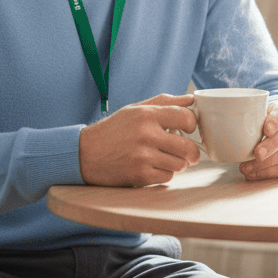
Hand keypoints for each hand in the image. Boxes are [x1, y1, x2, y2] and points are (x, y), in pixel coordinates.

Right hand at [78, 94, 199, 187]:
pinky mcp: (139, 175)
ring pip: (180, 164)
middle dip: (192, 152)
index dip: (193, 124)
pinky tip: (154, 166)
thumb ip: (165, 102)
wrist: (85, 154)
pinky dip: (165, 173)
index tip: (189, 129)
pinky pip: (167, 177)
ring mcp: (143, 157)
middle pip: (188, 147)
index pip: (186, 118)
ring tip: (167, 158)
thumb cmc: (113, 130)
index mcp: (147, 115)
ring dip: (178, 163)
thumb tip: (191, 100)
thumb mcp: (136, 109)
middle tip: (189, 153)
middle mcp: (146, 135)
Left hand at [240, 101, 277, 180]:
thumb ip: (247, 117)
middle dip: (272, 145)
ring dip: (266, 163)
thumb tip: (220, 123)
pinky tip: (254, 173)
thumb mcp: (259, 114)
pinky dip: (268, 172)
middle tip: (257, 153)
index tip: (266, 129)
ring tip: (247, 167)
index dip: (276, 120)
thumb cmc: (266, 124)